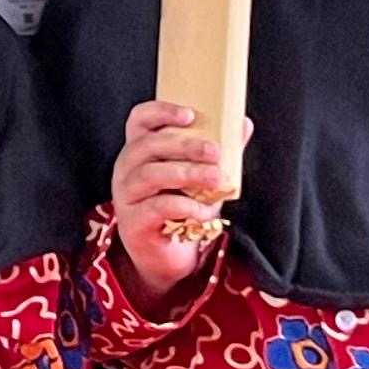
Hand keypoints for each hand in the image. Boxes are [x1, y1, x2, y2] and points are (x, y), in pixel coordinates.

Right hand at [112, 100, 243, 313]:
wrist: (166, 256)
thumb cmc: (180, 208)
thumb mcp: (199, 177)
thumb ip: (216, 151)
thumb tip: (242, 124)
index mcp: (140, 150)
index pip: (140, 119)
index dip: (161, 112)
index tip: (190, 115)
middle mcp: (127, 169)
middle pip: (148, 145)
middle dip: (184, 145)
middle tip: (214, 152)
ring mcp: (126, 196)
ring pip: (150, 174)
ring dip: (187, 174)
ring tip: (215, 178)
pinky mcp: (133, 222)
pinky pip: (157, 207)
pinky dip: (185, 207)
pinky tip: (205, 211)